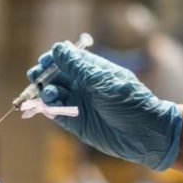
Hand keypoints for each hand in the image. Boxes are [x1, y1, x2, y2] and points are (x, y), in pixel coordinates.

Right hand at [27, 42, 182, 170]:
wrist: (146, 133)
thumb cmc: (130, 102)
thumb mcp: (104, 82)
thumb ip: (79, 68)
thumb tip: (58, 49)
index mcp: (92, 70)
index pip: (67, 58)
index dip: (54, 58)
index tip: (45, 60)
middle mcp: (83, 85)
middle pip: (55, 75)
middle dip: (43, 74)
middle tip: (37, 75)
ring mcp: (78, 103)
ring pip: (52, 93)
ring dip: (45, 91)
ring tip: (50, 93)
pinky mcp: (75, 122)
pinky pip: (56, 112)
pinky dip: (47, 108)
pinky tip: (47, 106)